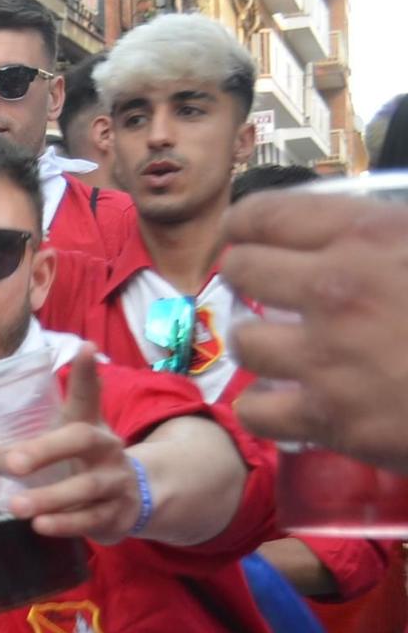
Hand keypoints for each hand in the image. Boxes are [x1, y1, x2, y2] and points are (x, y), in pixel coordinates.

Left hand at [2, 351, 139, 542]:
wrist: (130, 499)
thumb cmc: (79, 466)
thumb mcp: (53, 451)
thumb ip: (7, 450)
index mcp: (87, 426)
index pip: (87, 395)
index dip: (85, 374)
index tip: (83, 348)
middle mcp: (105, 449)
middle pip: (82, 440)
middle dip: (47, 450)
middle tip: (13, 462)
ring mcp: (115, 481)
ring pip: (85, 487)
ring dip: (50, 497)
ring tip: (17, 507)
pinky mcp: (116, 513)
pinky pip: (92, 518)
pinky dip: (66, 523)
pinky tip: (42, 525)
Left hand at [224, 191, 407, 473]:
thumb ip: (391, 234)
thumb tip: (360, 233)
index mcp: (371, 235)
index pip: (270, 214)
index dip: (246, 222)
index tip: (243, 232)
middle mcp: (336, 288)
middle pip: (240, 271)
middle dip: (245, 276)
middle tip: (258, 287)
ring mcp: (326, 356)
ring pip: (243, 340)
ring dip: (257, 339)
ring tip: (278, 343)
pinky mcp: (327, 417)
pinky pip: (255, 408)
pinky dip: (263, 405)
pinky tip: (283, 399)